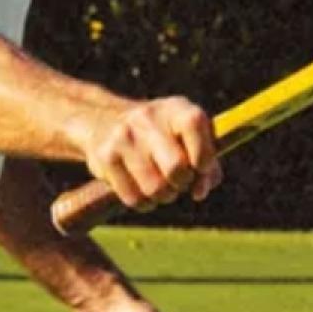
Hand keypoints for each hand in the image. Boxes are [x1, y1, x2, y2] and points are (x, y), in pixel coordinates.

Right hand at [84, 98, 222, 211]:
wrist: (105, 122)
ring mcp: (123, 137)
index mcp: (175, 109)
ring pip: (155, 189)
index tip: (201, 168)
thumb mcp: (187, 136)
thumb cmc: (162, 136)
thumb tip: (199, 192)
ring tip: (161, 184)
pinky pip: (134, 198)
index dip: (204, 154)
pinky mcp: (105, 158)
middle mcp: (147, 118)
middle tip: (179, 180)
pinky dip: (145, 202)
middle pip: (176, 167)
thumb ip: (207, 163)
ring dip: (164, 196)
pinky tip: (142, 188)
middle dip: (183, 183)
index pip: (194, 124)